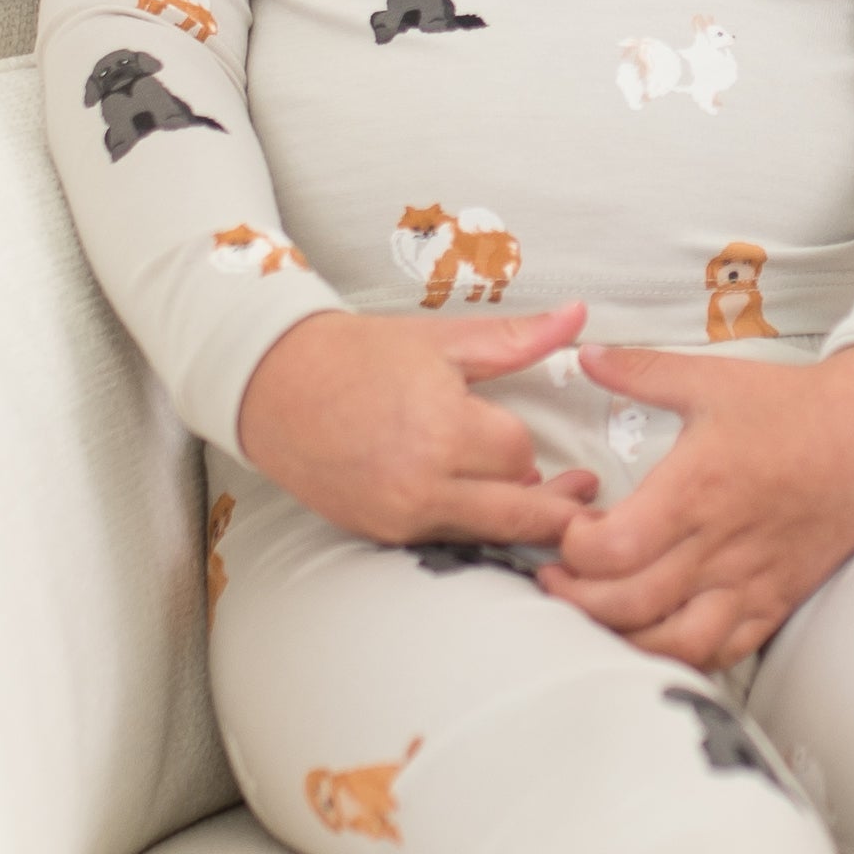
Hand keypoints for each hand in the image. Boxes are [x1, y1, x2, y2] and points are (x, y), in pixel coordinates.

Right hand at [234, 301, 601, 548]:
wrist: (272, 384)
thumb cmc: (357, 355)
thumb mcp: (441, 340)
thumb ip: (517, 338)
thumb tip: (580, 315)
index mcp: (443, 429)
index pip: (520, 453)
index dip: (520, 440)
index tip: (509, 428)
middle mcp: (424, 485)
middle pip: (516, 512)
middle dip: (554, 507)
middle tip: (582, 492)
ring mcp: (399, 516)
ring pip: (484, 533)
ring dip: (510, 519)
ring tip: (532, 496)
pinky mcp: (378, 533)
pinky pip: (444, 539)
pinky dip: (465, 525)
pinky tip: (472, 504)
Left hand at [535, 342, 853, 669]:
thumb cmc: (795, 411)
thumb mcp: (715, 379)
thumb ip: (641, 371)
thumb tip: (586, 354)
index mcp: (697, 489)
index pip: (613, 549)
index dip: (573, 549)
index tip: (566, 530)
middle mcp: (720, 546)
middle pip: (628, 605)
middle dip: (577, 600)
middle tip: (557, 579)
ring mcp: (748, 583)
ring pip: (672, 643)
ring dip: (623, 638)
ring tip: (598, 614)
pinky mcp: (773, 604)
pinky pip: (721, 653)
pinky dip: (679, 656)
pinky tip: (653, 636)